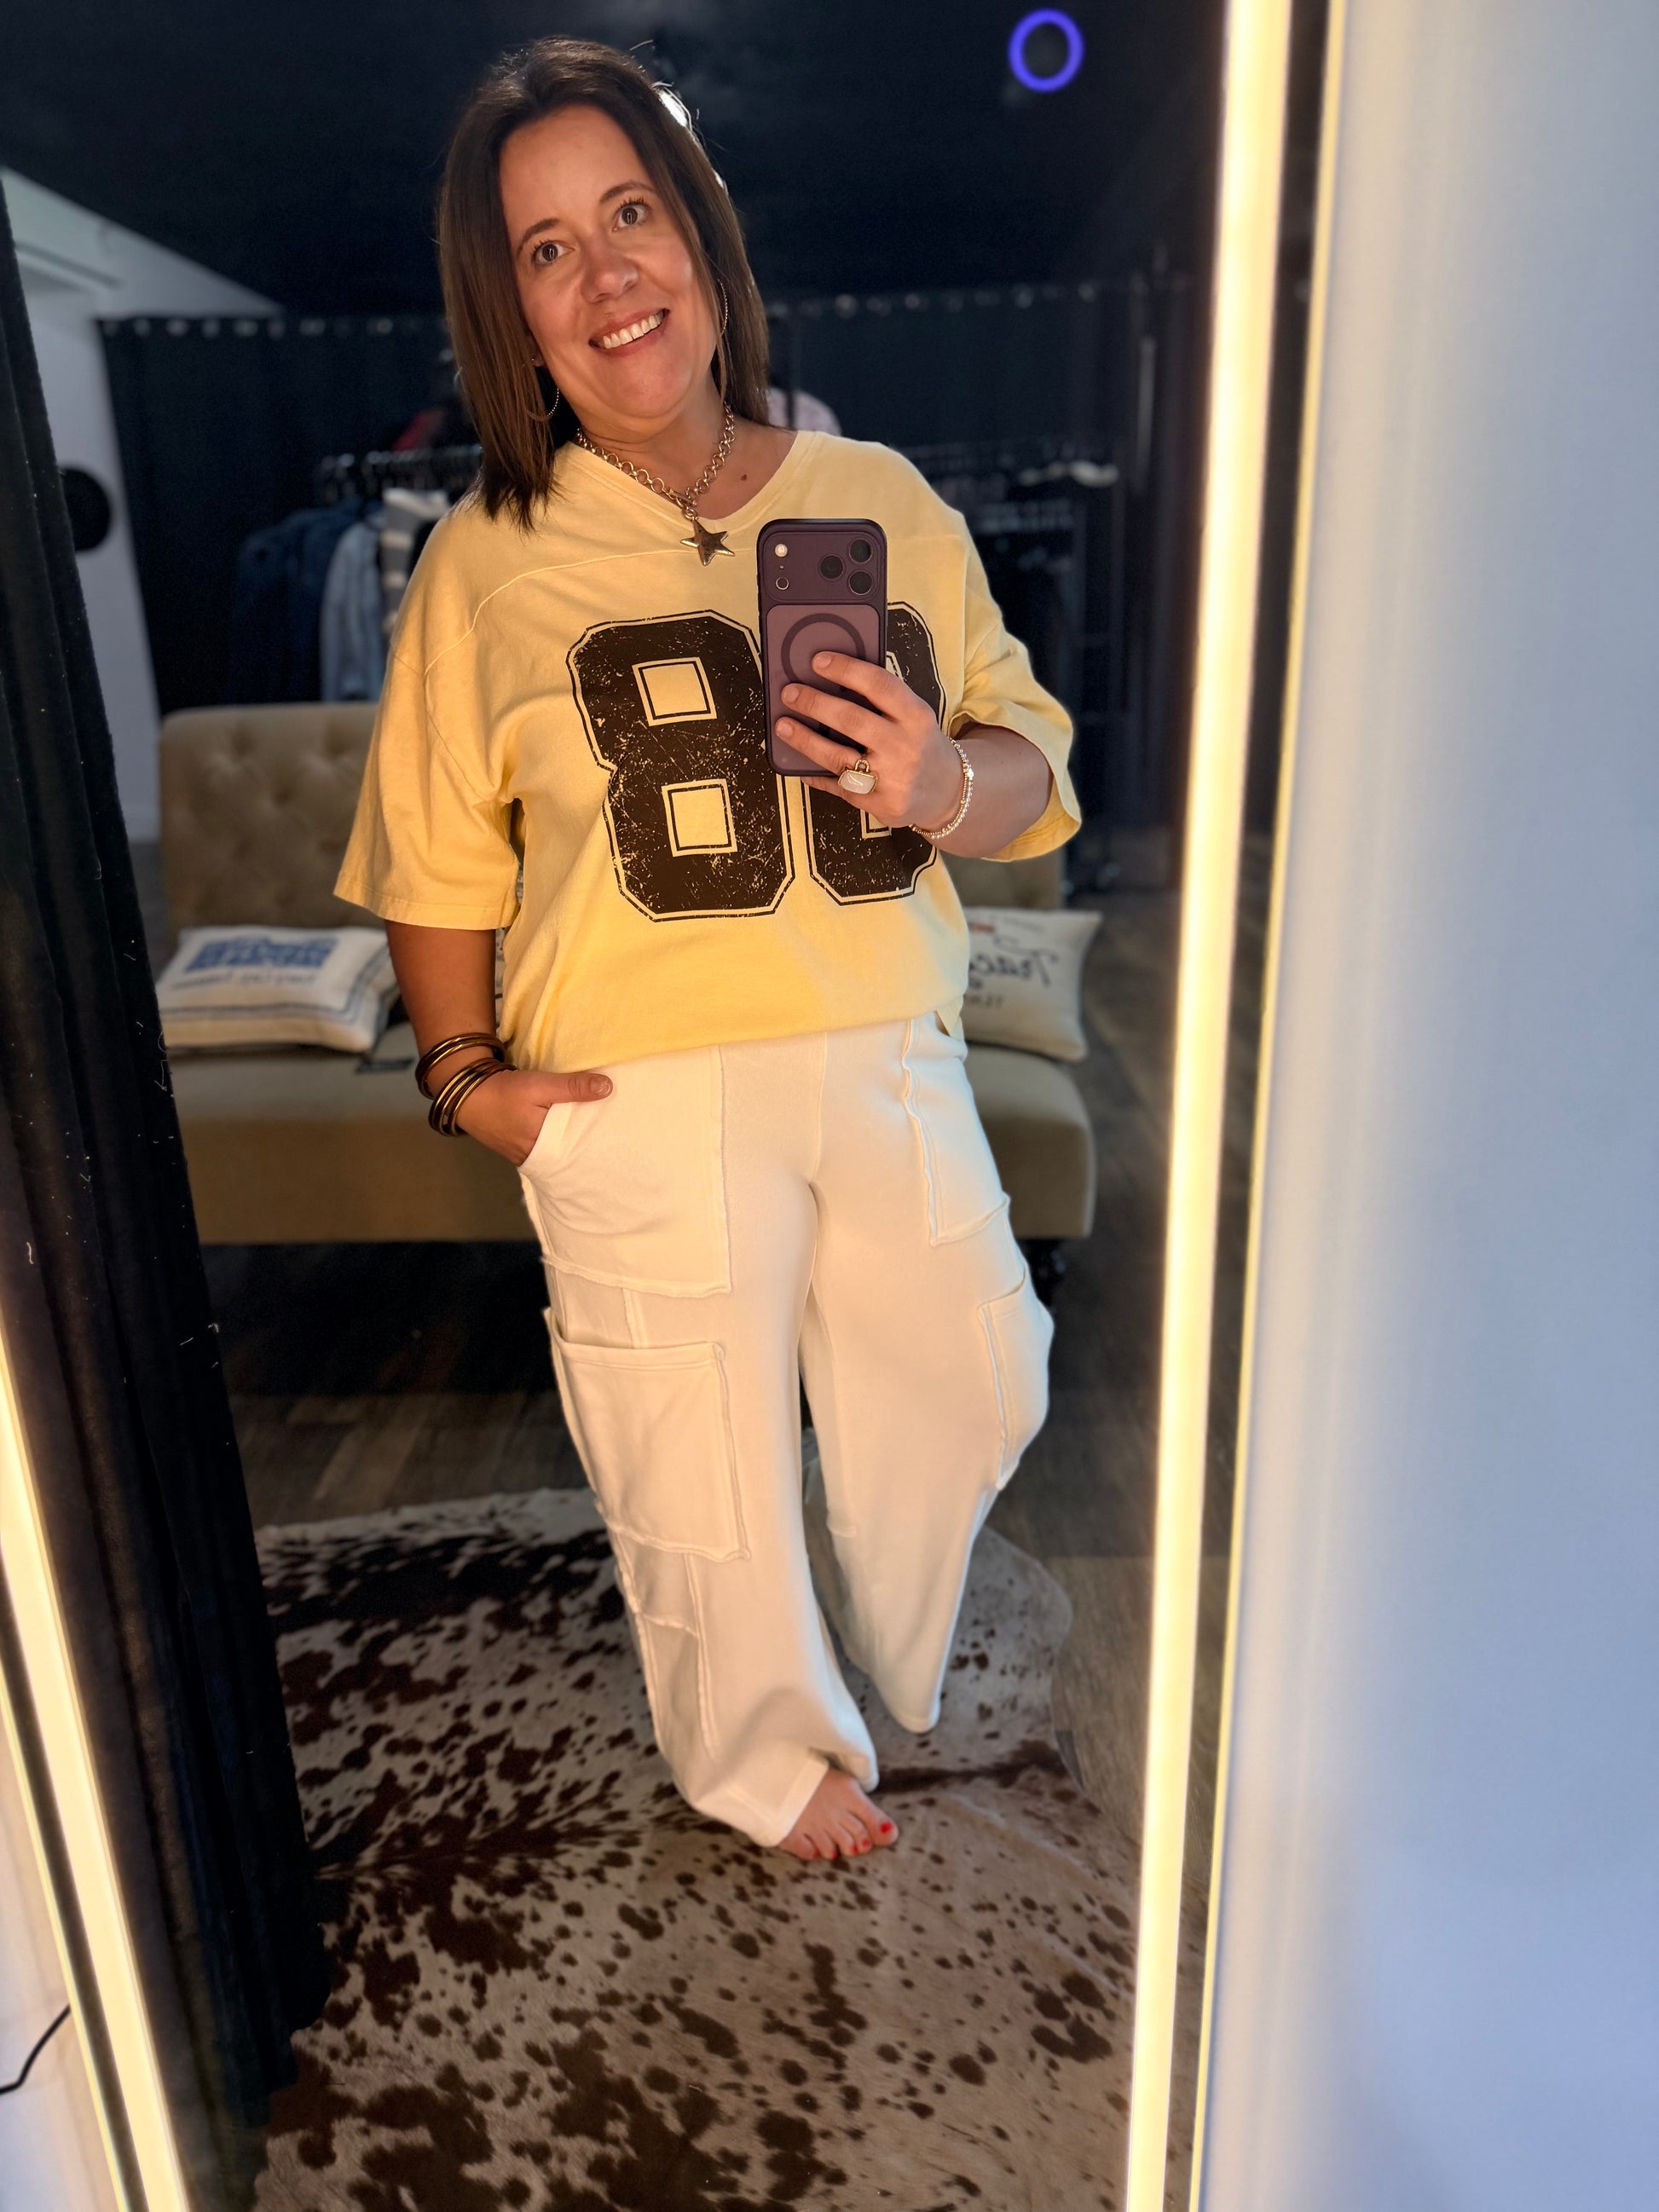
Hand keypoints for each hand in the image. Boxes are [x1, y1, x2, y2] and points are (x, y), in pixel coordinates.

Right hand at [451, 1062, 611, 1163]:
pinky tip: (567, 1133)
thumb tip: (607, 1088)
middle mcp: (534, 1158)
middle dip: (585, 1146)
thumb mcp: (540, 1085)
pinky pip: (543, 1150)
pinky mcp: (517, 1151)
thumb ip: (572, 1087)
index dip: (595, 1140)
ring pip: (556, 1152)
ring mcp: (524, 1157)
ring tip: (593, 1134)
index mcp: (543, 1147)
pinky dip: (555, 1142)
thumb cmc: (505, 1092)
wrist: (468, 1095)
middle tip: (609, 1136)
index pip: (578, 1148)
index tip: (615, 1133)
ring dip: (570, 1143)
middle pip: (568, 1154)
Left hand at [775, 651, 964, 829]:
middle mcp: (904, 747)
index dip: (846, 670)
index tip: (817, 660)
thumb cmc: (920, 745)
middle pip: (851, 720)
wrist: (948, 793)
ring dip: (804, 740)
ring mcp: (891, 779)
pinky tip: (798, 766)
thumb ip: (883, 701)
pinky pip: (838, 787)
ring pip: (837, 757)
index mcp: (916, 717)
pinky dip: (815, 775)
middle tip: (789, 693)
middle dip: (814, 703)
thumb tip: (831, 680)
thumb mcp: (914, 717)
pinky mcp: (879, 804)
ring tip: (783, 726)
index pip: (879, 685)